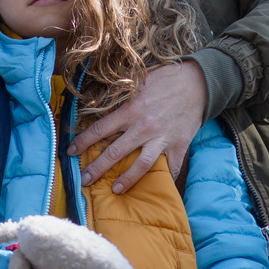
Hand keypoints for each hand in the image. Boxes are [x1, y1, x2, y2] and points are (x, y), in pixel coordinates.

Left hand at [67, 61, 206, 193]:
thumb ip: (120, 95)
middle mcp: (143, 126)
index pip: (100, 129)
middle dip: (96, 168)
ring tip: (115, 189)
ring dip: (125, 180)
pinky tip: (156, 188)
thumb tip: (98, 101)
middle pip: (115, 152)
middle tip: (83, 180)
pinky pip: (170, 167)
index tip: (70, 152)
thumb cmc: (165, 78)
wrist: (198, 81)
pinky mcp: (178, 145)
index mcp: (130, 109)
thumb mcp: (138, 81)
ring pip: (140, 165)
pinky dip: (164, 179)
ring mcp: (162, 138)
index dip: (82, 142)